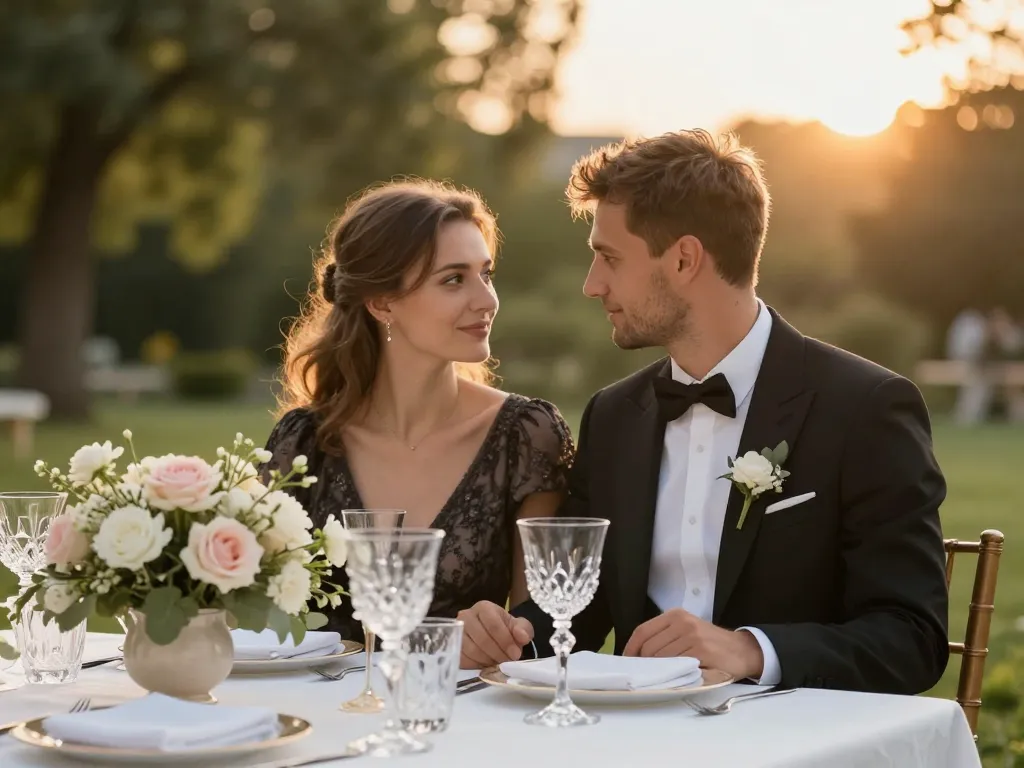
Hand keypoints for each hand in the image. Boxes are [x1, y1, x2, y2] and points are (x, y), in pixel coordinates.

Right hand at [456, 600, 533, 668]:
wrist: (491, 636)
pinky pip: (463, 659)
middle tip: (507, 661)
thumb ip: (523, 629)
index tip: (516, 654)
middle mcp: (466, 616)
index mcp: (484, 608)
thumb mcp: (518, 626)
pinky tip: (486, 665)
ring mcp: (457, 632)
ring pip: (472, 651)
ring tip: (498, 662)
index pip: (493, 624)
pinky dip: (476, 665)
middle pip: (482, 639)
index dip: (505, 641)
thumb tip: (522, 636)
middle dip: (498, 653)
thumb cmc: (505, 629)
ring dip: (488, 660)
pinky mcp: (452, 647)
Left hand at [622, 608, 763, 680]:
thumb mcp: (686, 631)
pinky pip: (677, 667)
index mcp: (675, 615)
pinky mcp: (702, 652)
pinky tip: (679, 676)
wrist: (742, 650)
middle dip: (645, 664)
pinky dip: (674, 674)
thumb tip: (635, 655)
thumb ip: (664, 637)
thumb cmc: (710, 643)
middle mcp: (683, 622)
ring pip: (661, 659)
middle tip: (649, 674)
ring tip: (667, 675)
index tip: (627, 662)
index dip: (630, 649)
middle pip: (648, 648)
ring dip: (660, 671)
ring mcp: (693, 637)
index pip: (642, 631)